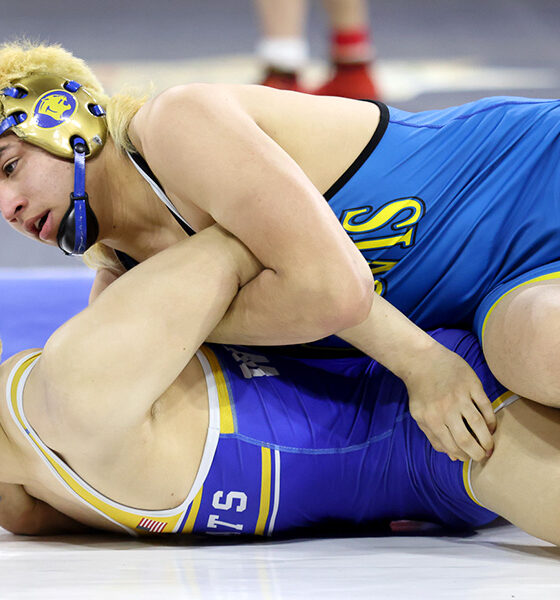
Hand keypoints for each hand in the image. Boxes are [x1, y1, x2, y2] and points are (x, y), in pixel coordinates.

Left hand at [403, 344, 496, 461]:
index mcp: (431, 419)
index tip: (469, 459)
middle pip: (466, 439)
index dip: (463, 456)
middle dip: (477, 453)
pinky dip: (491, 420)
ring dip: (487, 439)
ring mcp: (460, 396)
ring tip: (490, 447)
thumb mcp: (419, 415)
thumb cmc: (420, 390)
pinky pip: (486, 407)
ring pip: (479, 424)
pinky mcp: (472, 385)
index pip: (451, 446)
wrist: (421, 360)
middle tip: (483, 457)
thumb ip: (433, 436)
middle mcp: (446, 410)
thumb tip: (452, 457)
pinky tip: (491, 427)